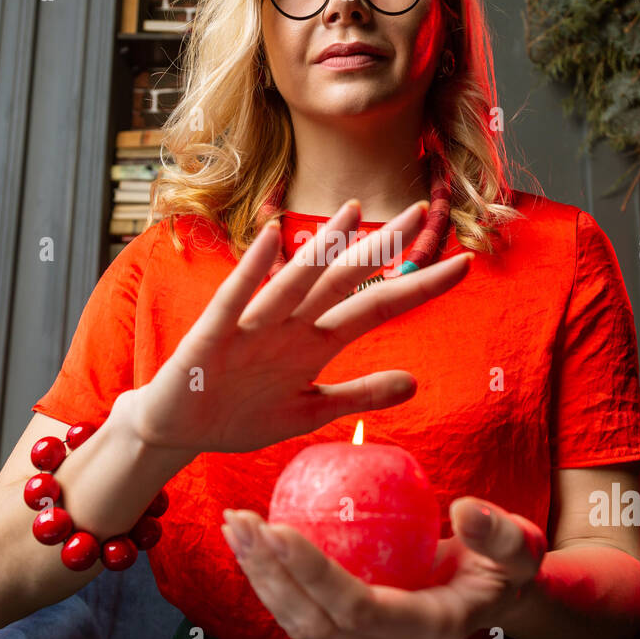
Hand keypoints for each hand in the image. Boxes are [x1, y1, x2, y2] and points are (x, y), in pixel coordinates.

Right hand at [113, 198, 473, 456]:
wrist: (175, 431)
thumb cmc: (239, 414)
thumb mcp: (309, 411)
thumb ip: (359, 395)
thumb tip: (415, 382)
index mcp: (315, 342)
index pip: (377, 307)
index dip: (419, 286)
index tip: (464, 265)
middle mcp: (290, 325)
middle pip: (345, 281)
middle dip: (383, 248)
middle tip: (423, 207)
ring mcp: (252, 327)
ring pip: (296, 282)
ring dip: (323, 248)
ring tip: (355, 211)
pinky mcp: (213, 336)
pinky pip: (237, 299)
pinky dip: (253, 268)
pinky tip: (274, 236)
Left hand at [220, 497, 547, 638]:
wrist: (498, 591)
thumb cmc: (509, 563)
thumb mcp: (522, 545)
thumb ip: (499, 533)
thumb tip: (464, 509)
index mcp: (429, 628)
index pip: (359, 608)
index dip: (314, 573)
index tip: (279, 528)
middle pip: (314, 622)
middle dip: (270, 574)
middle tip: (243, 522)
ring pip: (299, 622)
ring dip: (260, 576)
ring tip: (235, 527)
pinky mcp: (351, 627)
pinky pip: (303, 607)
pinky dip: (272, 574)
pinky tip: (254, 536)